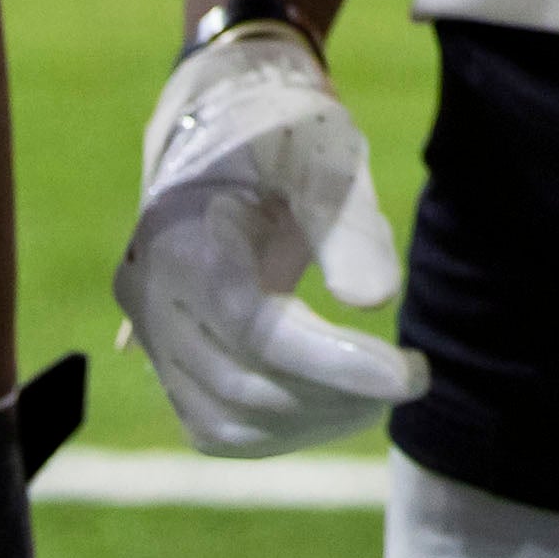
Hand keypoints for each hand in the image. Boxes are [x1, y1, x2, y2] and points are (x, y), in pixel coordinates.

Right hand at [115, 22, 420, 454]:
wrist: (223, 125)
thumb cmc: (284, 135)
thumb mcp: (325, 159)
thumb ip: (348, 227)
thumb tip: (376, 300)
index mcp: (184, 239)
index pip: (257, 331)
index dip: (336, 364)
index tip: (410, 376)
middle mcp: (150, 295)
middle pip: (241, 384)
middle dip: (334, 397)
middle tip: (410, 380)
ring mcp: (148, 332)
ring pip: (222, 421)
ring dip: (308, 425)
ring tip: (375, 398)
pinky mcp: (162, 359)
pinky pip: (211, 424)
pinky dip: (275, 432)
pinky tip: (332, 408)